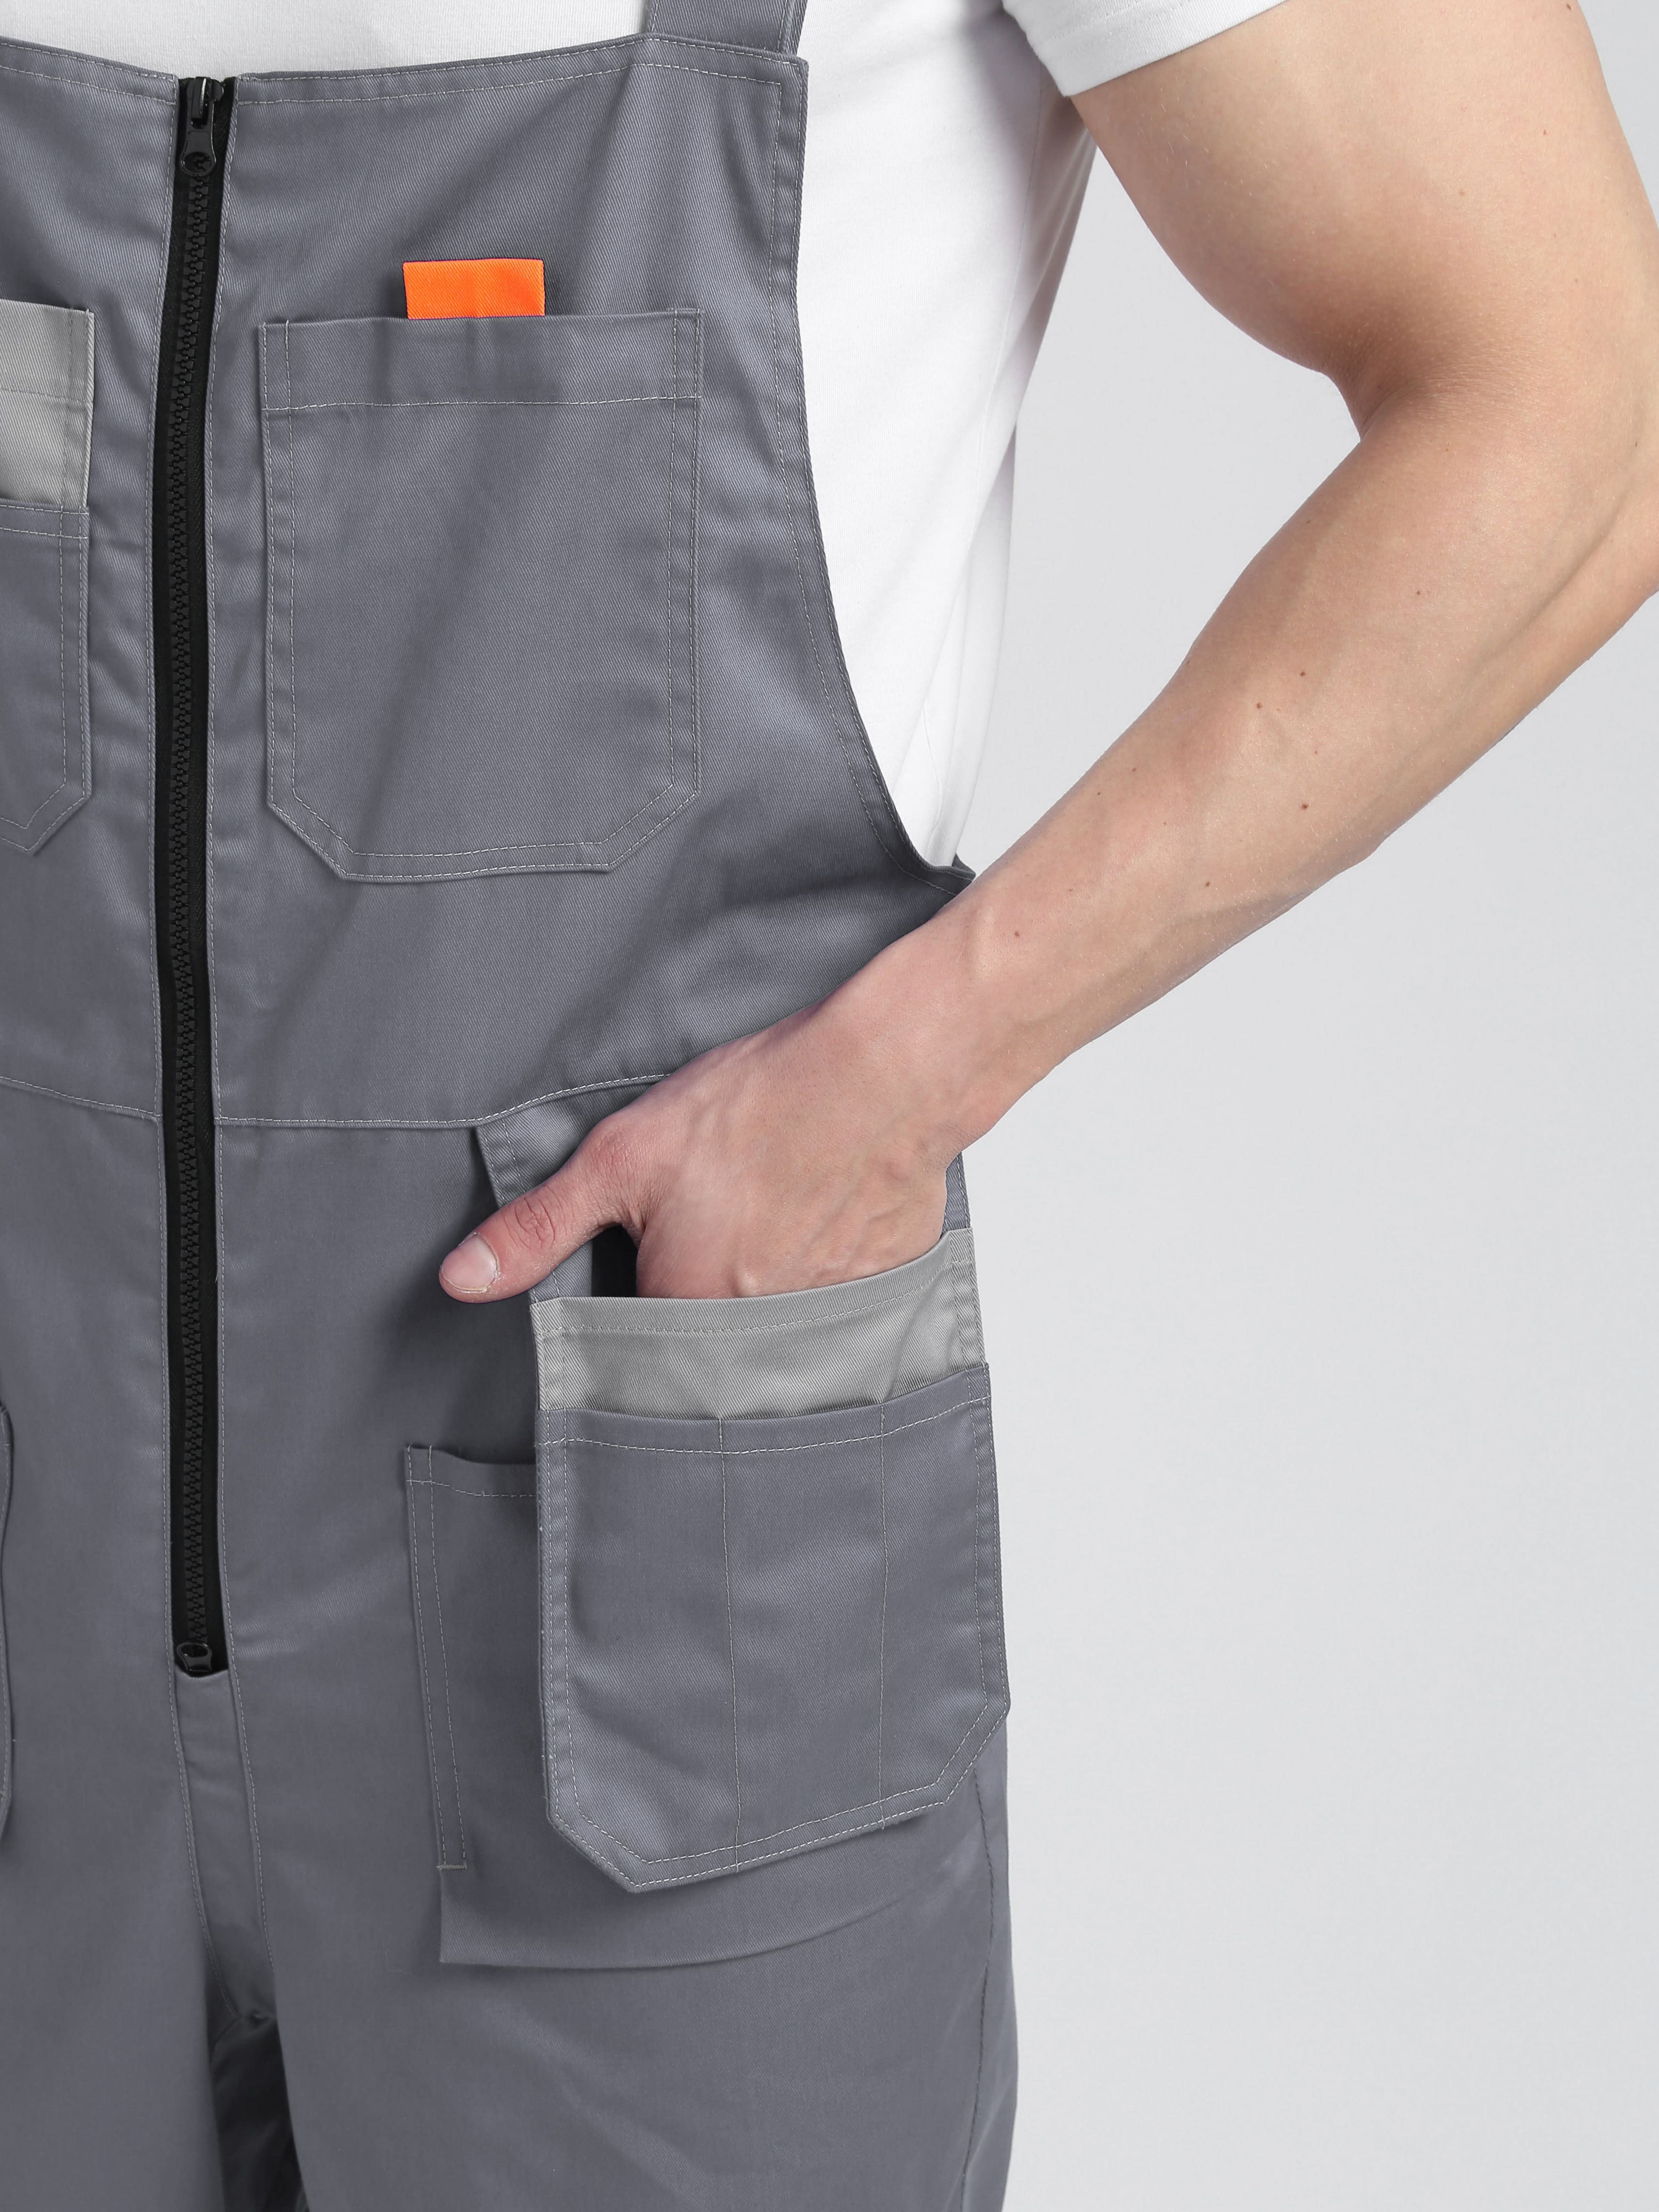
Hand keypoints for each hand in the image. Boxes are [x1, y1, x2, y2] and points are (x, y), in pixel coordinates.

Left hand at [439, 990, 954, 1301]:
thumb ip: (540, 1228)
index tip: (653, 1253)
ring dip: (766, 1288)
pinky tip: (824, 1217)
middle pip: (708, 1346)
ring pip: (773, 1332)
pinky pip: (837, 1313)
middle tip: (721, 1221)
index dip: (637, 1297)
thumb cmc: (756, 1107)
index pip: (637, 1347)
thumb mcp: (622, 1156)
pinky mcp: (879, 1300)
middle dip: (704, 1294)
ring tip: (772, 1214)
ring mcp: (824, 1324)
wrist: (885, 1076)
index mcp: (682, 1311)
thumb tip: (460, 1280)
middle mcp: (754, 1338)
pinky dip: (826, 1275)